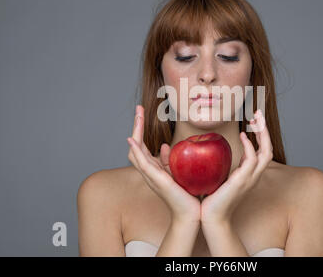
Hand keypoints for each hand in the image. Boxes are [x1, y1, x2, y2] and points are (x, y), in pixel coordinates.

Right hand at [127, 105, 200, 223]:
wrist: (191, 212)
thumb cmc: (186, 194)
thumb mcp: (178, 172)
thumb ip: (170, 160)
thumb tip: (166, 145)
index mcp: (153, 168)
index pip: (142, 145)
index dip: (140, 129)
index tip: (142, 113)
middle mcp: (148, 171)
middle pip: (135, 145)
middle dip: (136, 126)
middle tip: (138, 108)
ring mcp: (150, 175)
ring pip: (136, 151)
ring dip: (135, 132)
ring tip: (137, 116)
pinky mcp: (156, 180)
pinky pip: (142, 163)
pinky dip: (135, 150)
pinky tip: (132, 139)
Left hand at [200, 109, 272, 225]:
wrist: (211, 217)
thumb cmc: (212, 198)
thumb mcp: (220, 177)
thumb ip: (222, 164)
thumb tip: (213, 149)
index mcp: (249, 174)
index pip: (262, 150)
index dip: (260, 135)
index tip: (253, 120)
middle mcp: (254, 175)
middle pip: (268, 148)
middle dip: (265, 129)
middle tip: (258, 113)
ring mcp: (250, 178)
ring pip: (266, 151)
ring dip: (262, 133)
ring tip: (255, 118)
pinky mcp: (242, 181)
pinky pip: (252, 160)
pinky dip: (250, 146)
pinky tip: (243, 136)